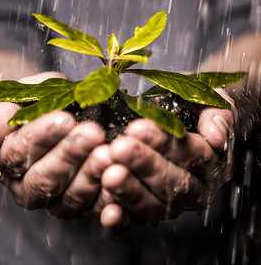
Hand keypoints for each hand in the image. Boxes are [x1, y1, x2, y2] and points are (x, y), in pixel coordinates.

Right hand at [0, 72, 112, 218]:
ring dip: (90, 176)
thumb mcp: (22, 100)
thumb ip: (3, 117)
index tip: (64, 118)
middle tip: (92, 133)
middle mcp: (28, 187)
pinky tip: (119, 179)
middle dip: (69, 155)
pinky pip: (93, 208)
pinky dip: (107, 197)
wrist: (61, 114)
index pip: (20, 152)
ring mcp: (55, 201)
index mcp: (8, 162)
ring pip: (69, 197)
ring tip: (107, 154)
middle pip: (44, 178)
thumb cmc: (41, 104)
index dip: (41, 136)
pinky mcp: (81, 207)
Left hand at [99, 90, 234, 231]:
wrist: (184, 126)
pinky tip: (108, 213)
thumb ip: (218, 116)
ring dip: (131, 191)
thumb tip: (215, 136)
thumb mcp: (210, 104)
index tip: (136, 128)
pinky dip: (123, 219)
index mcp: (213, 162)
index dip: (165, 143)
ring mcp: (173, 204)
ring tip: (109, 175)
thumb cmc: (193, 114)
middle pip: (174, 183)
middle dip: (144, 165)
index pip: (193, 154)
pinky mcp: (149, 212)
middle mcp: (197, 188)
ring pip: (155, 204)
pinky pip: (137, 221)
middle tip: (119, 149)